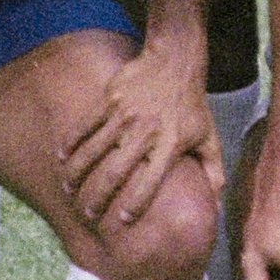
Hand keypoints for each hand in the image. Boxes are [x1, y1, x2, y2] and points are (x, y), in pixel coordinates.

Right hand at [67, 42, 206, 226]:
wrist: (176, 59)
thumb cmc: (193, 104)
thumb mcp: (210, 136)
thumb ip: (213, 172)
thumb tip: (217, 207)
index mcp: (172, 143)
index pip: (151, 180)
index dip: (136, 202)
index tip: (123, 220)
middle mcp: (147, 131)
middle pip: (116, 171)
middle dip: (99, 196)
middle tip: (89, 214)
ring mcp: (126, 114)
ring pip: (94, 150)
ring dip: (78, 173)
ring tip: (69, 190)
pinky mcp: (110, 99)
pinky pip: (85, 125)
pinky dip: (71, 142)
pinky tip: (62, 157)